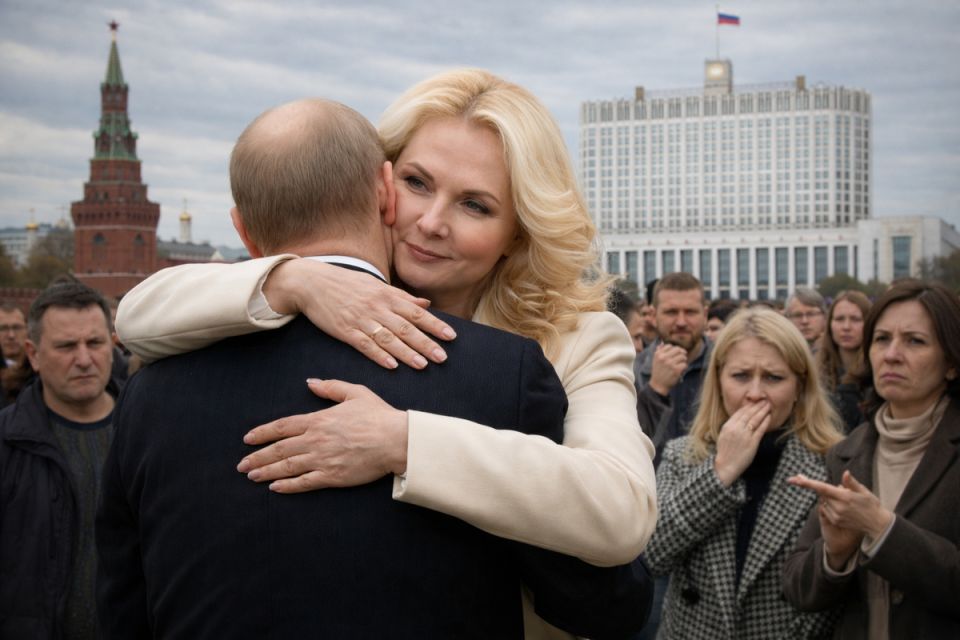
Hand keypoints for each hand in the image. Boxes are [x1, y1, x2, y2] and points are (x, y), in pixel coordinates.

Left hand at [236, 379, 408, 492]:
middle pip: (279, 449)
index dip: (262, 433)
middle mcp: (315, 440)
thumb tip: (310, 382)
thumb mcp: (355, 392)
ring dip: (266, 472)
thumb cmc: (378, 415)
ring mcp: (322, 459)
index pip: (282, 426)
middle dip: (257, 457)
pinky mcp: (332, 476)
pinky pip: (304, 482)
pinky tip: (275, 488)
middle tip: (241, 464)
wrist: (396, 439)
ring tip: (251, 476)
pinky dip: (287, 486)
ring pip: (286, 466)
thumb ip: (330, 387)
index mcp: (318, 419)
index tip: (247, 439)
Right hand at [263, 258, 455, 369]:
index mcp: (387, 295)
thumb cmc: (347, 283)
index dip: (435, 325)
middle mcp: (377, 306)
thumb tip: (425, 304)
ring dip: (406, 352)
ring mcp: (361, 319)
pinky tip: (392, 365)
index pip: (416, 312)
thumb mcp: (376, 285)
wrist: (312, 281)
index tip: (451, 336)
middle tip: (442, 357)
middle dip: (426, 343)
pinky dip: (379, 355)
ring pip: (388, 338)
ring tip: (422, 365)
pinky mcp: (345, 330)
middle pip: (406, 327)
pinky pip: (364, 344)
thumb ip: (402, 297)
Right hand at [648, 343, 687, 395]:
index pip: (670, 346)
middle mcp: (664, 358)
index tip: (675, 354)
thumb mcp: (655, 360)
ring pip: (683, 357)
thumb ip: (658, 351)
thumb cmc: (658, 372)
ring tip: (681, 364)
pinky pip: (685, 364)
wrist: (658, 385)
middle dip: (681, 353)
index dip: (674, 349)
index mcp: (658, 354)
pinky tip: (681, 369)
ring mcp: (670, 363)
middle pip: (678, 350)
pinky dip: (684, 367)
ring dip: (683, 360)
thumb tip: (662, 342)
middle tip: (682, 357)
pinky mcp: (676, 370)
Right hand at [713, 401, 770, 486]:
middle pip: (749, 414)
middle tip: (764, 400)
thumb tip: (739, 419)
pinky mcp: (752, 443)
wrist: (725, 465)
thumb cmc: (724, 452)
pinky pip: (760, 430)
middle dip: (757, 406)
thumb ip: (731, 426)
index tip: (754, 402)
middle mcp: (736, 429)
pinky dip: (765, 422)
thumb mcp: (723, 435)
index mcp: (728, 426)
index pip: (740, 412)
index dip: (748, 406)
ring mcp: (744, 435)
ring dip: (763, 411)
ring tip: (768, 405)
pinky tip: (769, 417)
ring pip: (755, 419)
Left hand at [788, 471, 892, 569]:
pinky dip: (830, 505)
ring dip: (829, 497)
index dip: (807, 483)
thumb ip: (852, 483)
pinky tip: (842, 506)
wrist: (877, 525)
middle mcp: (838, 507)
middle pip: (822, 493)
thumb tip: (845, 473)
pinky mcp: (836, 521)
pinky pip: (827, 510)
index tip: (795, 479)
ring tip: (845, 499)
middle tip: (821, 484)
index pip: (822, 488)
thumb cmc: (872, 505)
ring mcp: (837, 516)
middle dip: (819, 487)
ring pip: (824, 501)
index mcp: (845, 497)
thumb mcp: (864, 491)